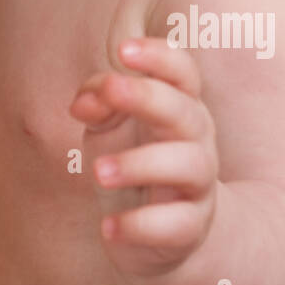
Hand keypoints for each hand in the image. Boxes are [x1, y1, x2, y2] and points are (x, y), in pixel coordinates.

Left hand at [70, 37, 217, 278]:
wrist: (167, 235)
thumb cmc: (136, 163)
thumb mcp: (110, 127)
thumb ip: (99, 101)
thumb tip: (86, 101)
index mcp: (179, 107)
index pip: (183, 72)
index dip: (158, 57)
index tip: (123, 49)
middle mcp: (197, 141)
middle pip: (185, 111)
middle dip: (148, 97)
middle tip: (110, 90)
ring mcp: (198, 186)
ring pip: (188, 165)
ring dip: (140, 163)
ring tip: (98, 171)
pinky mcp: (190, 229)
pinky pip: (175, 226)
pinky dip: (140, 225)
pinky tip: (108, 227)